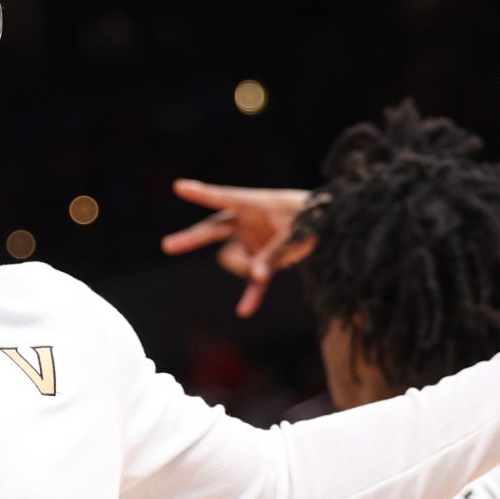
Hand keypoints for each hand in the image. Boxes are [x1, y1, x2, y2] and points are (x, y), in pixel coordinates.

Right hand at [161, 181, 318, 316]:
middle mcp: (246, 222)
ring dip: (246, 268)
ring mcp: (253, 242)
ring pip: (234, 260)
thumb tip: (256, 277)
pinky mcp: (266, 261)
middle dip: (190, 239)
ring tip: (269, 264)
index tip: (179, 186)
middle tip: (167, 246)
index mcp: (251, 204)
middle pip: (211, 231)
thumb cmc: (312, 218)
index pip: (221, 198)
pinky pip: (254, 282)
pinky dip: (251, 296)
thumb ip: (273, 255)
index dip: (201, 193)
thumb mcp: (293, 233)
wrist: (333, 224)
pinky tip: (244, 311)